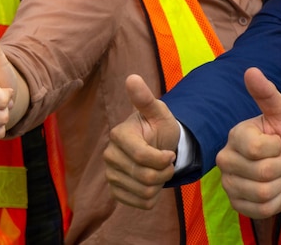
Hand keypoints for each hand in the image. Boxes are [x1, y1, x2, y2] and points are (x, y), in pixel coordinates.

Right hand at [104, 74, 178, 208]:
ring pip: (144, 192)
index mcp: (119, 135)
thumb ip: (145, 99)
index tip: (171, 153)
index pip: (142, 157)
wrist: (156, 145)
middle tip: (167, 163)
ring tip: (160, 171)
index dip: (163, 160)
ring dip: (160, 185)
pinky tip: (152, 183)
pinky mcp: (115, 191)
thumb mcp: (158, 112)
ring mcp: (111, 174)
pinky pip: (139, 204)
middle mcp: (110, 155)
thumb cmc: (159, 127)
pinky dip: (152, 197)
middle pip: (145, 177)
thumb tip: (132, 78)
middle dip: (164, 173)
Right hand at [216, 67, 280, 218]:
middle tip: (279, 160)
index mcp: (234, 136)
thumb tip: (251, 70)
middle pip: (262, 173)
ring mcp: (229, 183)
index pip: (257, 150)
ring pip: (262, 193)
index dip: (278, 148)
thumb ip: (266, 93)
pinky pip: (260, 210)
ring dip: (280, 185)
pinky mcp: (237, 204)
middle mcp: (225, 159)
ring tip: (277, 175)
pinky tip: (272, 190)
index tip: (278, 142)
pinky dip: (275, 202)